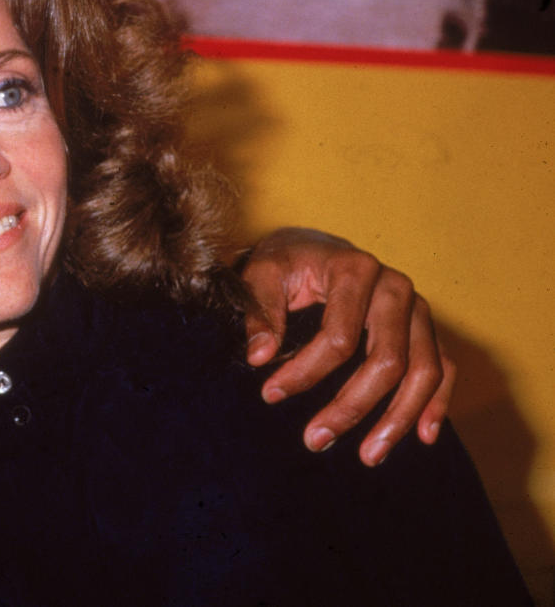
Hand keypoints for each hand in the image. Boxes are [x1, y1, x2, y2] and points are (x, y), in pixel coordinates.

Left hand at [240, 228, 454, 466]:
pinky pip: (444, 368)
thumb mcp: (261, 274)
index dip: (305, 372)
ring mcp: (418, 309)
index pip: (338, 337)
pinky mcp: (426, 327)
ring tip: (369, 457)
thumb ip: (260, 312)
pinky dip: (436, 403)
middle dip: (352, 407)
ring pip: (424, 372)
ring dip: (398, 418)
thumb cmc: (287, 262)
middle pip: (388, 360)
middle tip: (315, 440)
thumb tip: (259, 357)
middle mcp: (396, 288)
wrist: (312, 246)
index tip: (270, 395)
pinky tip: (421, 436)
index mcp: (355, 271)